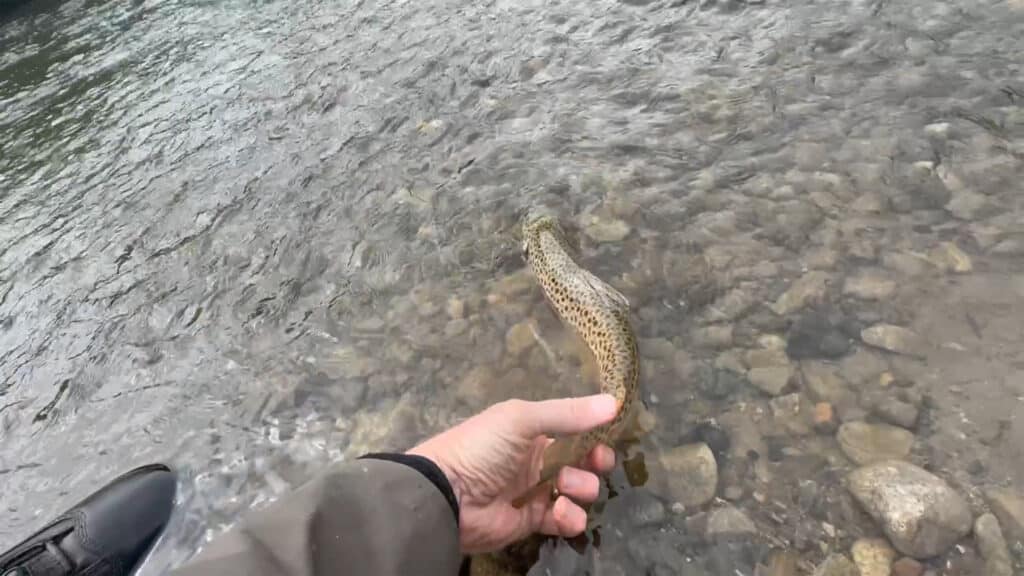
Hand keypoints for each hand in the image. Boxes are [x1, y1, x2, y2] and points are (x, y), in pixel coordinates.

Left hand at [406, 394, 617, 553]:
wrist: (447, 495)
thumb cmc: (482, 447)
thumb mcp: (522, 419)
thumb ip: (568, 413)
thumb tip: (616, 402)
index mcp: (532, 429)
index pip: (574, 428)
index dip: (594, 433)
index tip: (608, 436)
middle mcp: (537, 457)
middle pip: (582, 460)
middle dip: (595, 461)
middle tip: (596, 463)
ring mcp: (535, 490)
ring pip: (577, 490)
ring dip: (582, 488)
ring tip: (565, 488)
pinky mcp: (533, 520)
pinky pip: (564, 519)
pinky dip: (570, 518)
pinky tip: (560, 512)